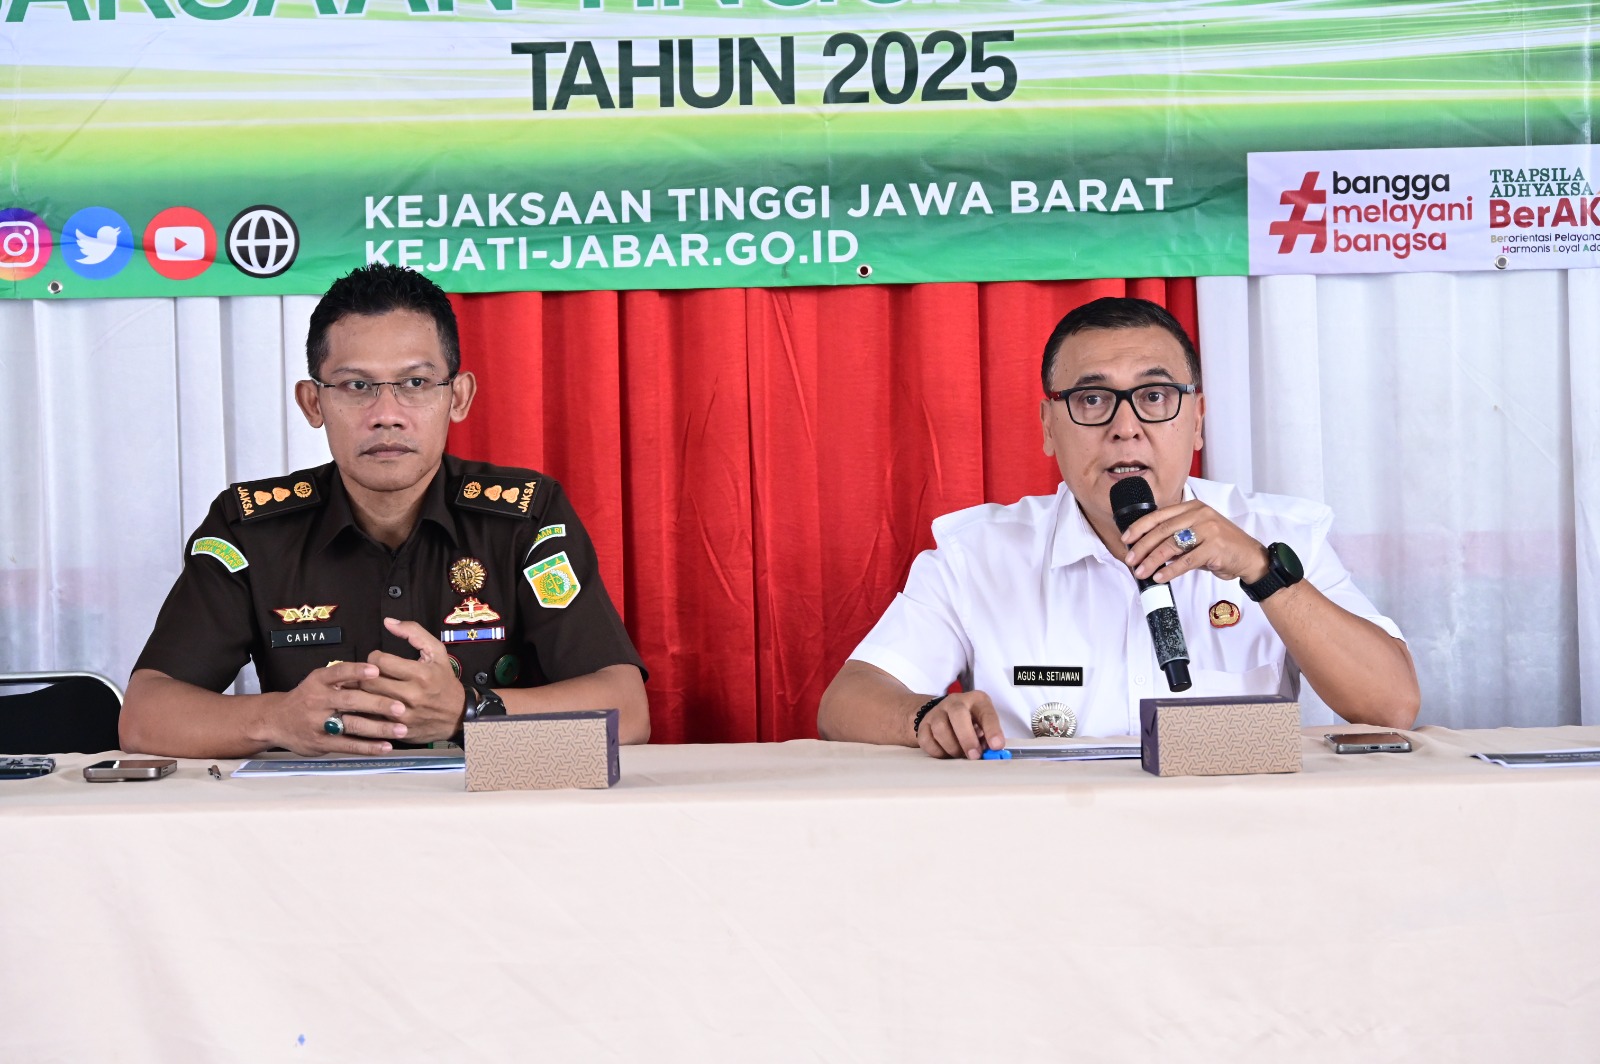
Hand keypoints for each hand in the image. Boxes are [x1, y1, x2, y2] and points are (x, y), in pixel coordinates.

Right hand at [274, 661, 406, 755]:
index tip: (377, 671)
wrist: (275, 721)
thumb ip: (343, 679)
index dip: (356, 671)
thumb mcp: (318, 682)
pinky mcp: (321, 743)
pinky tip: (386, 746)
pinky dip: (368, 747)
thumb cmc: (306, 698)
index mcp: (318, 681)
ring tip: (401, 729)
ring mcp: (318, 723)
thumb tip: (379, 671)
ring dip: (379, 728)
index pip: (338, 672)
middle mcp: (318, 700)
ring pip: (352, 725)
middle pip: (351, 701)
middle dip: (377, 704)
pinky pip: (348, 745)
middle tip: (401, 707)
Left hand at [358, 617, 467, 744]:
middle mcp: (412, 695)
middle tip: (368, 674)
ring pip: (367, 701)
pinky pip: (371, 719)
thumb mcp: (437, 652)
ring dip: (362, 693)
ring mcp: (404, 715)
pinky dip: (366, 711)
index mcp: (420, 674)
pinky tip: (368, 705)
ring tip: (365, 688)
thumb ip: (414, 633)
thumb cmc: (444, 681)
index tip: (379, 660)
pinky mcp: (398, 730)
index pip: (379, 661)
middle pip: (369, 682)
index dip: (374, 657)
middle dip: (364, 675)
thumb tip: (388, 622)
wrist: (458, 716)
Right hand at [917, 691, 1005, 759]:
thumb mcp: (983, 724)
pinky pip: (926, 740)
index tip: (997, 746)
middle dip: (967, 739)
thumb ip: (987, 737)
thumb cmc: (970, 721)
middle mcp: (955, 702)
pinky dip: (938, 751)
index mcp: (976, 700)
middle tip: (974, 756)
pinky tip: (946, 754)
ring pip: (940, 728)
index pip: (986, 712)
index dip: (992, 730)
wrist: (944, 712)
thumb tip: (990, 754)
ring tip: (960, 755)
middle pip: (958, 715)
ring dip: (952, 747)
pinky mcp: (923, 724)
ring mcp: (937, 712)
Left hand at [1120, 500, 1269, 585]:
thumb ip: (1175, 538)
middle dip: (1142, 546)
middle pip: (1162, 530)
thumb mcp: (1197, 535)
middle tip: (1130, 560)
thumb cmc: (1221, 547)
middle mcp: (1200, 514)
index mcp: (1193, 507)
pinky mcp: (1215, 547)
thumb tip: (1146, 550)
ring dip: (1152, 560)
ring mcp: (1209, 529)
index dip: (1140, 527)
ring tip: (1141, 572)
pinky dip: (1170, 570)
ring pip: (1171, 545)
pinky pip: (1186, 560)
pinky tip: (1160, 577)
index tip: (1126, 539)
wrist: (1250, 557)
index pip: (1160, 515)